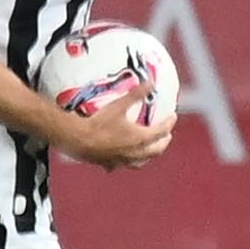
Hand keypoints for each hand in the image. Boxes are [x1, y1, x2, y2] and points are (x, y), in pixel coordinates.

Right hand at [48, 105, 173, 168]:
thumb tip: (151, 83)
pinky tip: (120, 160)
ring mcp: (121, 161)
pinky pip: (120, 165)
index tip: (172, 117)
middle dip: (163, 142)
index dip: (169, 123)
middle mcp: (134, 153)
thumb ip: (136, 94)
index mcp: (140, 138)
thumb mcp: (119, 105)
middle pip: (156, 150)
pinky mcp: (107, 164)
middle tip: (166, 136)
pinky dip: (124, 162)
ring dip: (148, 156)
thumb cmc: (99, 122)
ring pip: (140, 162)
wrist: (77, 139)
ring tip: (149, 152)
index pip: (161, 132)